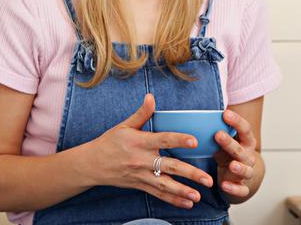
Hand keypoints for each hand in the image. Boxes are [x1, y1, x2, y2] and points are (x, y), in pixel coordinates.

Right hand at [84, 94, 213, 208]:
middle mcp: (141, 160)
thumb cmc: (109, 142)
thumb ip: (141, 113)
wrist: (92, 164)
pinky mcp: (140, 185)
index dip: (179, 140)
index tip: (194, 141)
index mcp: (139, 142)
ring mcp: (141, 175)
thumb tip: (151, 97)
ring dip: (183, 192)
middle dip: (190, 174)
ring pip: (165, 185)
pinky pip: (158, 195)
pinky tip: (186, 204)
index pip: (163, 140)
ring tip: (198, 196)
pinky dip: (172, 201)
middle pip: (169, 167)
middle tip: (207, 179)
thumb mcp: (124, 125)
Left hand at [213, 109, 256, 198]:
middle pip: (241, 149)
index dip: (236, 121)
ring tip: (232, 165)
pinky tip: (224, 185)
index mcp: (246, 141)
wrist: (241, 176)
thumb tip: (194, 117)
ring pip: (246, 170)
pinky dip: (234, 188)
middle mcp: (248, 156)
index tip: (225, 114)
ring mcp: (247, 172)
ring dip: (239, 167)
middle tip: (218, 134)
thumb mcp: (224, 142)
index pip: (245, 129)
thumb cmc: (230, 154)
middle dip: (230, 143)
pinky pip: (241, 189)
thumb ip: (216, 132)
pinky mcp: (242, 187)